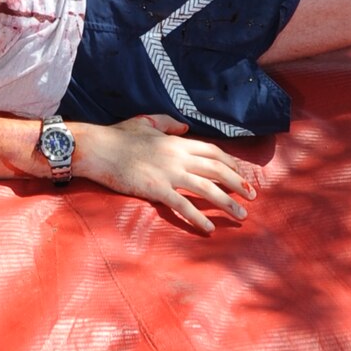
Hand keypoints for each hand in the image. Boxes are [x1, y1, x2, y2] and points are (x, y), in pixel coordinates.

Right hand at [74, 115, 259, 234]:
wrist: (98, 148)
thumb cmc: (119, 136)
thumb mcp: (145, 122)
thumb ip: (167, 124)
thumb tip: (184, 127)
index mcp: (176, 141)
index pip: (212, 151)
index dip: (231, 163)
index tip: (242, 174)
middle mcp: (177, 156)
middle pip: (216, 169)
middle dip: (238, 183)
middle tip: (252, 196)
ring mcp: (168, 173)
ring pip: (206, 188)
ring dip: (227, 203)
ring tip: (241, 216)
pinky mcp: (156, 189)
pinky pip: (182, 205)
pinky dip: (198, 217)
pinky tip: (209, 228)